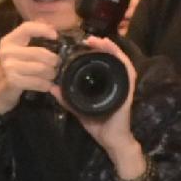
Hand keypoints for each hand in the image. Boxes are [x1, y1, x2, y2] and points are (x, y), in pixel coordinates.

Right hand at [0, 19, 61, 116]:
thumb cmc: (8, 71)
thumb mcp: (15, 52)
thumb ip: (30, 38)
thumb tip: (50, 25)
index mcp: (8, 41)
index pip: (27, 28)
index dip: (43, 29)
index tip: (56, 36)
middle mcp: (7, 51)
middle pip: (40, 52)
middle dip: (54, 61)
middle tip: (56, 66)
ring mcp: (9, 66)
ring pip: (42, 68)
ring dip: (51, 74)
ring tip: (51, 76)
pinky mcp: (13, 81)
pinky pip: (38, 82)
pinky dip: (46, 85)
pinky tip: (45, 86)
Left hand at [62, 36, 143, 165]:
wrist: (112, 140)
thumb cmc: (99, 125)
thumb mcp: (79, 109)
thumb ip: (67, 99)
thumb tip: (52, 88)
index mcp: (104, 84)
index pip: (101, 63)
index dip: (94, 51)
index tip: (83, 44)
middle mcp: (115, 82)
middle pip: (111, 58)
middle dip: (102, 46)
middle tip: (89, 39)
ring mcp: (123, 85)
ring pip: (120, 61)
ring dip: (111, 49)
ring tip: (100, 41)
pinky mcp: (128, 91)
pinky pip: (128, 72)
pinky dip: (122, 60)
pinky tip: (114, 52)